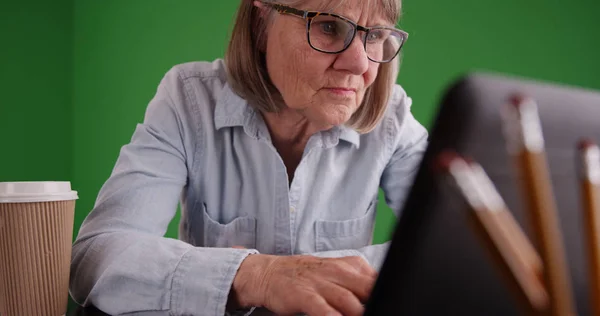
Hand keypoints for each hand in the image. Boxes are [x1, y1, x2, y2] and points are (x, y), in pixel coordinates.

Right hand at [231, 254, 376, 315]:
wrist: (271, 272)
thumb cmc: (309, 277)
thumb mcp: (338, 273)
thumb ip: (360, 285)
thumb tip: (382, 298)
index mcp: (351, 266)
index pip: (378, 281)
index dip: (387, 294)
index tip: (392, 305)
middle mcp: (338, 272)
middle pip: (369, 290)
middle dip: (377, 303)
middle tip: (383, 312)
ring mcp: (320, 283)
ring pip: (349, 301)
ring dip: (358, 313)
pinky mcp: (304, 294)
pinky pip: (321, 308)